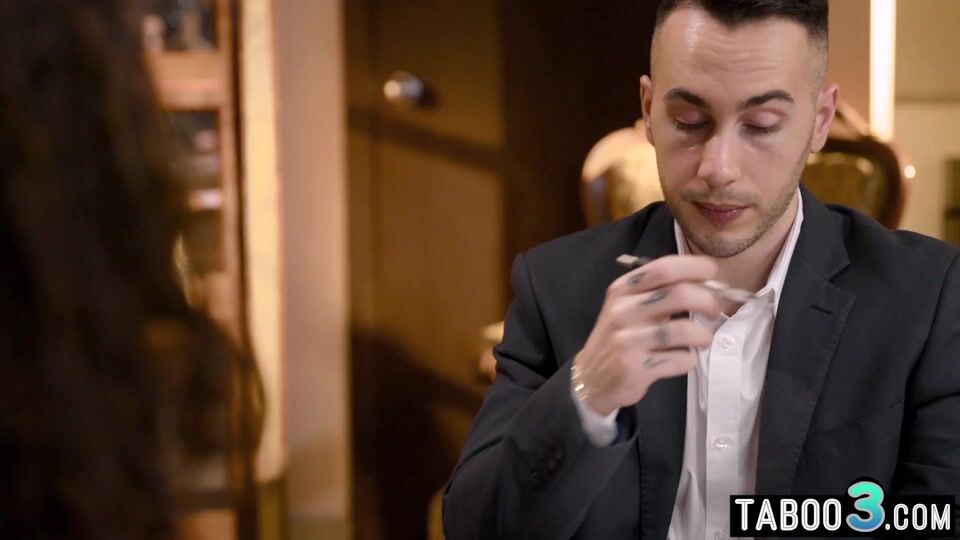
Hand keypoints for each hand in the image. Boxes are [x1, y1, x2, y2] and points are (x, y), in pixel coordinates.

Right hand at [573, 255, 722, 415]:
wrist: (592, 377)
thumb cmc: (621, 336)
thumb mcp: (629, 306)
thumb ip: (660, 292)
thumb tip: (708, 284)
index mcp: (623, 289)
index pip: (664, 267)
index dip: (695, 267)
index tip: (711, 273)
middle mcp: (623, 311)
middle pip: (679, 294)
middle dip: (708, 300)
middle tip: (714, 311)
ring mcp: (628, 341)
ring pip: (684, 330)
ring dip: (703, 335)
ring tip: (702, 339)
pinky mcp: (636, 368)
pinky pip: (680, 360)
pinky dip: (689, 360)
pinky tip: (681, 359)